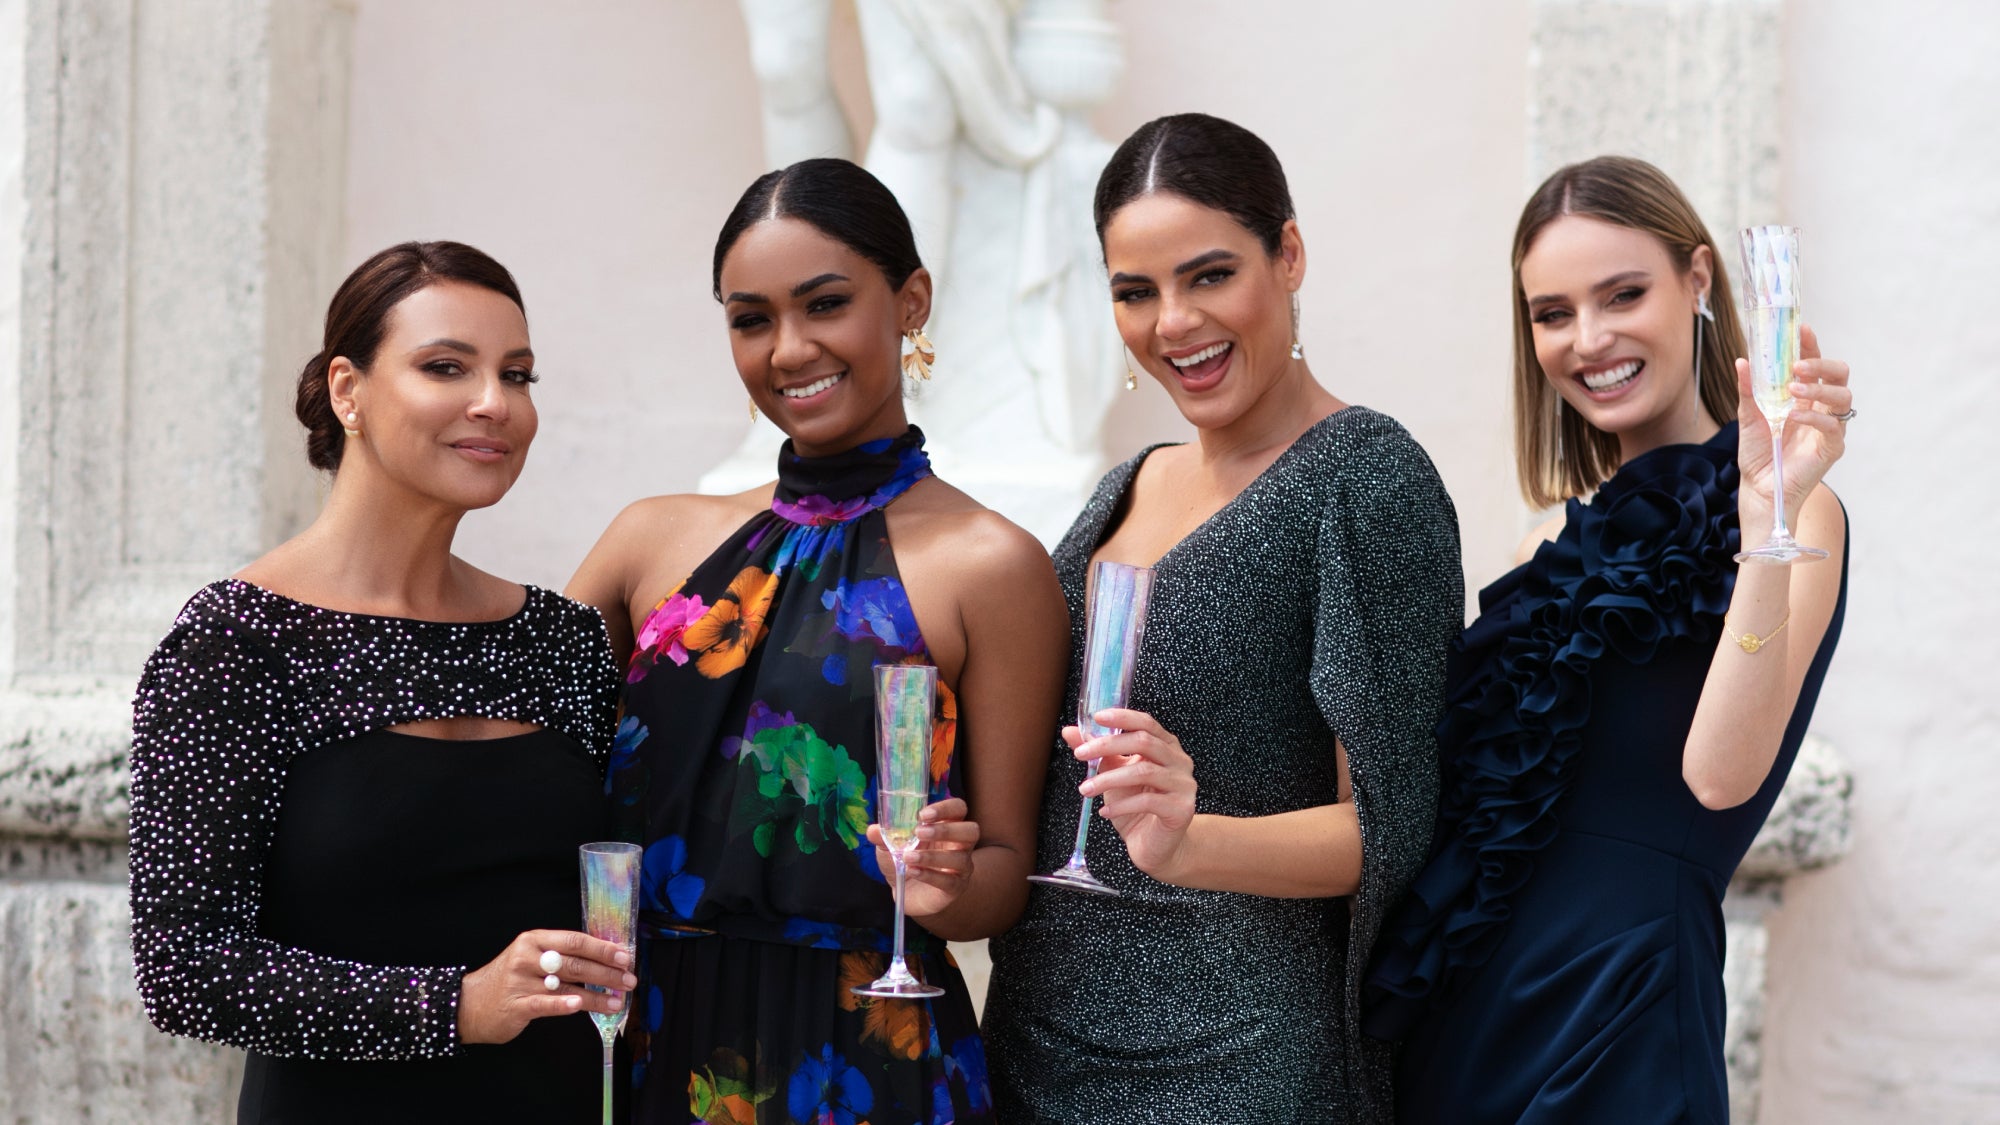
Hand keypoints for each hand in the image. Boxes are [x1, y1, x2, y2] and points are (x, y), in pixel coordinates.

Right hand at [457, 929, 635, 1043]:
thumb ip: (560, 956)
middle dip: (607, 972)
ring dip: (596, 994)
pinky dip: (564, 1004)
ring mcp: (521, 981)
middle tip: (629, 980)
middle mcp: (528, 957)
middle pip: (575, 962)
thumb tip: (602, 959)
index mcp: (535, 940)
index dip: (602, 948)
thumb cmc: (508, 979)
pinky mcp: (516, 1005)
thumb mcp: (530, 957)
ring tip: (617, 1000)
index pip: (575, 940)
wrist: (468, 1004)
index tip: (624, 956)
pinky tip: (581, 1005)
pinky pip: (545, 1004)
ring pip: (566, 985)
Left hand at [867, 797, 977, 917]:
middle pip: (971, 830)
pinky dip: (929, 875)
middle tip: (920, 832)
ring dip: (932, 856)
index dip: (945, 808)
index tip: (923, 814)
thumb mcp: (890, 847)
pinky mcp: (955, 887)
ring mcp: (960, 867)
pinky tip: (912, 871)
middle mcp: (960, 844)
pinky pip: (949, 881)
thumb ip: (884, 837)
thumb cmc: (905, 861)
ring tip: (908, 857)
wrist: (908, 893)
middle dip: (946, 830)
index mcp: (947, 825)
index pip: (959, 808)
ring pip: (960, 858)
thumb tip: (872, 830)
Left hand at [1074, 708, 1196, 879]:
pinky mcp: (1181, 809)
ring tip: (1085, 789)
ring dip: (1108, 779)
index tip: (1096, 718)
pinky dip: (1121, 805)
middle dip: (1107, 745)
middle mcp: (1179, 761)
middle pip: (1144, 742)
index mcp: (1166, 746)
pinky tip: (1104, 812)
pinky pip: (1147, 801)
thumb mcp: (1113, 775)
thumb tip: (1069, 732)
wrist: (1156, 847)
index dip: (1123, 717)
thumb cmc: (1136, 807)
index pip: (1146, 723)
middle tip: (1080, 754)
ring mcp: (1184, 785)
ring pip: (1143, 771)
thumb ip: (1097, 752)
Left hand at [1736, 323, 1850, 528]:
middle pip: (1839, 375)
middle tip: (1798, 366)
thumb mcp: (1748, 417)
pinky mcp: (1832, 447)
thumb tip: (1742, 361)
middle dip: (1822, 364)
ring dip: (1819, 388)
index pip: (1815, 365)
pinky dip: (1814, 416)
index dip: (1812, 346)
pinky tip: (1794, 415)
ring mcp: (1829, 427)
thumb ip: (1748, 390)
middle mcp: (1821, 408)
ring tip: (1793, 389)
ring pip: (1843, 397)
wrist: (1759, 487)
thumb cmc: (1757, 452)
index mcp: (1804, 396)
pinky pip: (1833, 425)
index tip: (1802, 329)